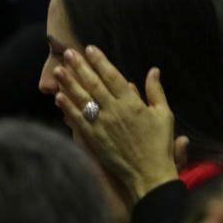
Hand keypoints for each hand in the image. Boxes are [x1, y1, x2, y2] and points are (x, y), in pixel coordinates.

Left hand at [53, 46, 178, 207]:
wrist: (148, 173)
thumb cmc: (158, 144)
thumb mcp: (163, 115)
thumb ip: (156, 91)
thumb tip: (153, 70)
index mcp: (132, 103)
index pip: (112, 76)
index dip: (100, 61)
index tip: (89, 48)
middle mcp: (115, 111)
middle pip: (93, 84)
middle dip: (80, 67)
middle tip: (68, 53)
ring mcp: (102, 125)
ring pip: (82, 99)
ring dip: (69, 83)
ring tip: (58, 70)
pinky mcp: (93, 138)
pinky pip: (77, 120)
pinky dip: (67, 107)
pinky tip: (58, 97)